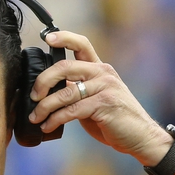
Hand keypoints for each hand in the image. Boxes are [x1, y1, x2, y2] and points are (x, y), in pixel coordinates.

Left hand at [29, 31, 173, 166]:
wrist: (140, 137)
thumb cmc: (114, 119)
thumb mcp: (95, 99)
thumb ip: (77, 89)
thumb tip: (49, 90)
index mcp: (100, 68)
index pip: (82, 44)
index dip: (64, 37)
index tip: (46, 38)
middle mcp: (103, 73)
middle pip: (65, 67)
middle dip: (43, 81)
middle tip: (33, 96)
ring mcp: (105, 88)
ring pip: (65, 92)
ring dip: (45, 107)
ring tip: (35, 117)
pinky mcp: (104, 105)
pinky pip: (72, 110)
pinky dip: (55, 119)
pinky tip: (48, 126)